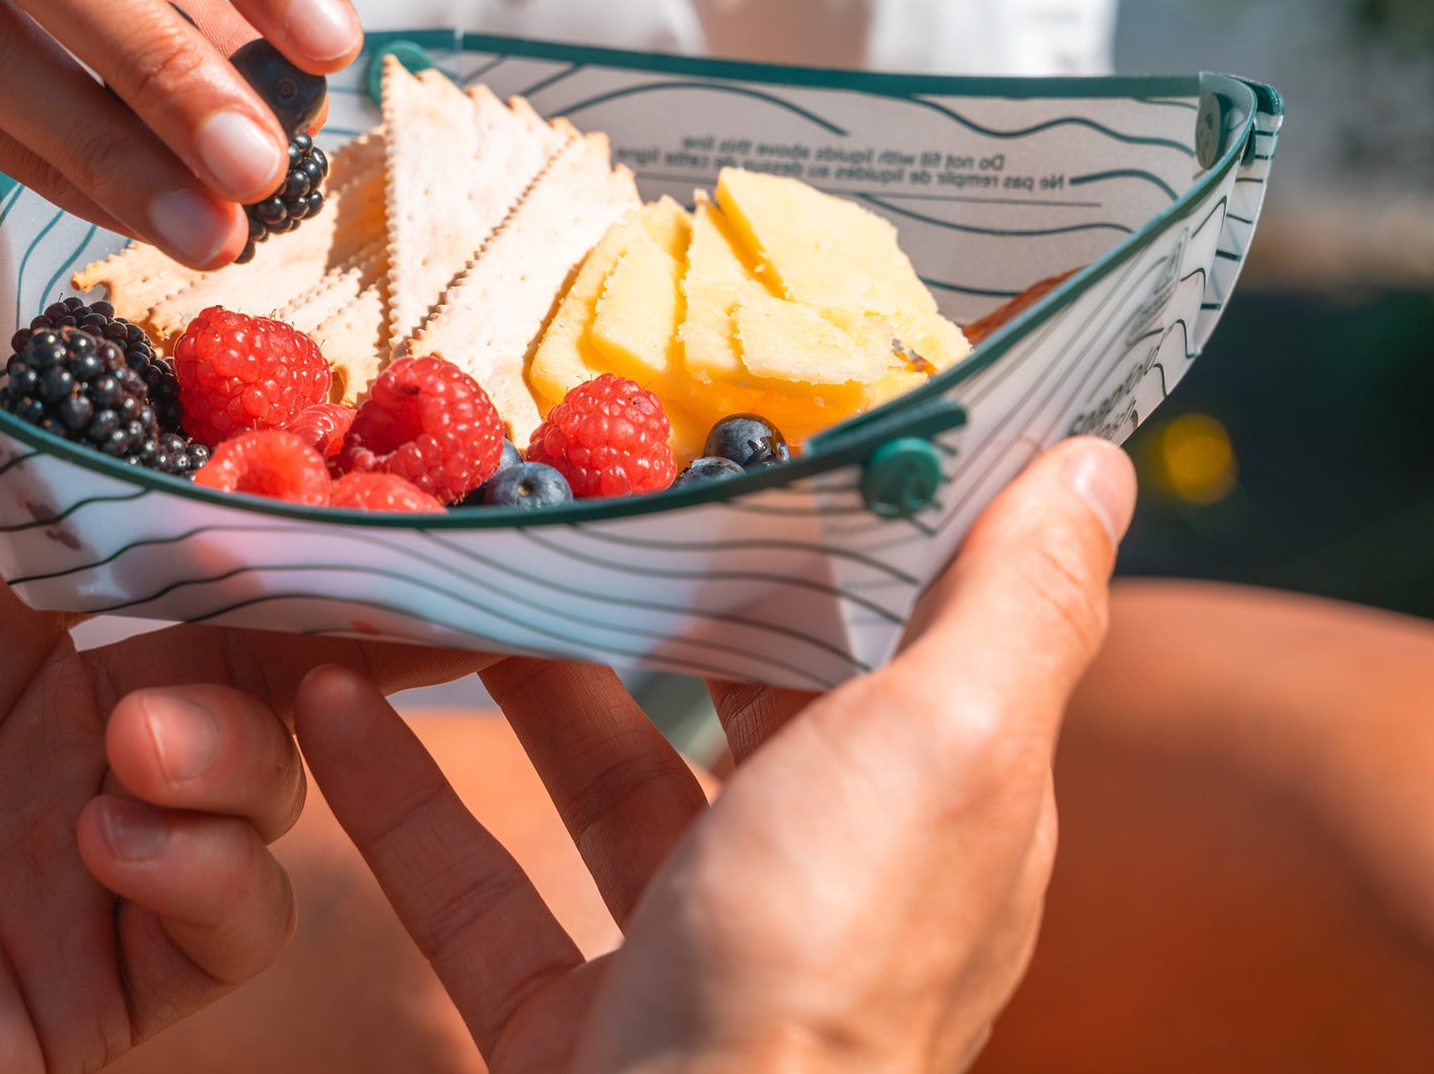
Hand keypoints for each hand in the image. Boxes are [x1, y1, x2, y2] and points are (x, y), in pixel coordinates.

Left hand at [0, 201, 480, 1071]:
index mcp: (18, 607)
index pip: (199, 541)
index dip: (289, 510)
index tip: (377, 471)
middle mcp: (70, 723)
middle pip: (272, 658)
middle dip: (344, 625)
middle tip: (414, 592)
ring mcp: (93, 855)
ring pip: (274, 780)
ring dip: (236, 750)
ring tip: (138, 744)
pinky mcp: (100, 986)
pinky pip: (237, 924)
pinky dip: (211, 875)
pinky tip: (111, 848)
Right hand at [296, 433, 1136, 1072]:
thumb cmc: (822, 973)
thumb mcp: (944, 749)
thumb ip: (1013, 602)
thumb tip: (1099, 460)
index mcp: (932, 802)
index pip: (888, 628)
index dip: (822, 527)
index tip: (732, 421)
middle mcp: (827, 877)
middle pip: (732, 696)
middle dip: (649, 591)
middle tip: (562, 482)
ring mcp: (696, 957)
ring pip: (600, 779)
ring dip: (516, 672)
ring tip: (443, 565)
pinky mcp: (576, 1028)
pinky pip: (479, 885)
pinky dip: (406, 792)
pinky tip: (334, 702)